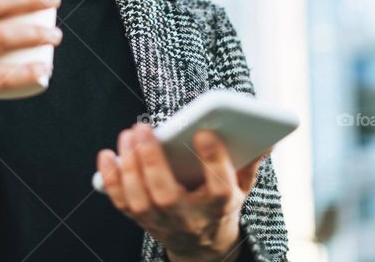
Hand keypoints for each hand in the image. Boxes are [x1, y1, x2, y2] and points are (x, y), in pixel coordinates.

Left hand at [96, 122, 268, 261]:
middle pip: (166, 194)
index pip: (219, 187)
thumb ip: (249, 162)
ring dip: (129, 165)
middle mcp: (188, 218)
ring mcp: (162, 222)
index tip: (205, 133)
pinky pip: (121, 203)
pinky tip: (107, 155)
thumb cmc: (219, 206)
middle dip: (152, 160)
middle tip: (144, 126)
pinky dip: (111, 179)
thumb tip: (267, 139)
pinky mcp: (142, 221)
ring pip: (140, 198)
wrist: (202, 248)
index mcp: (219, 207)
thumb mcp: (241, 188)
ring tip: (129, 134)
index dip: (213, 161)